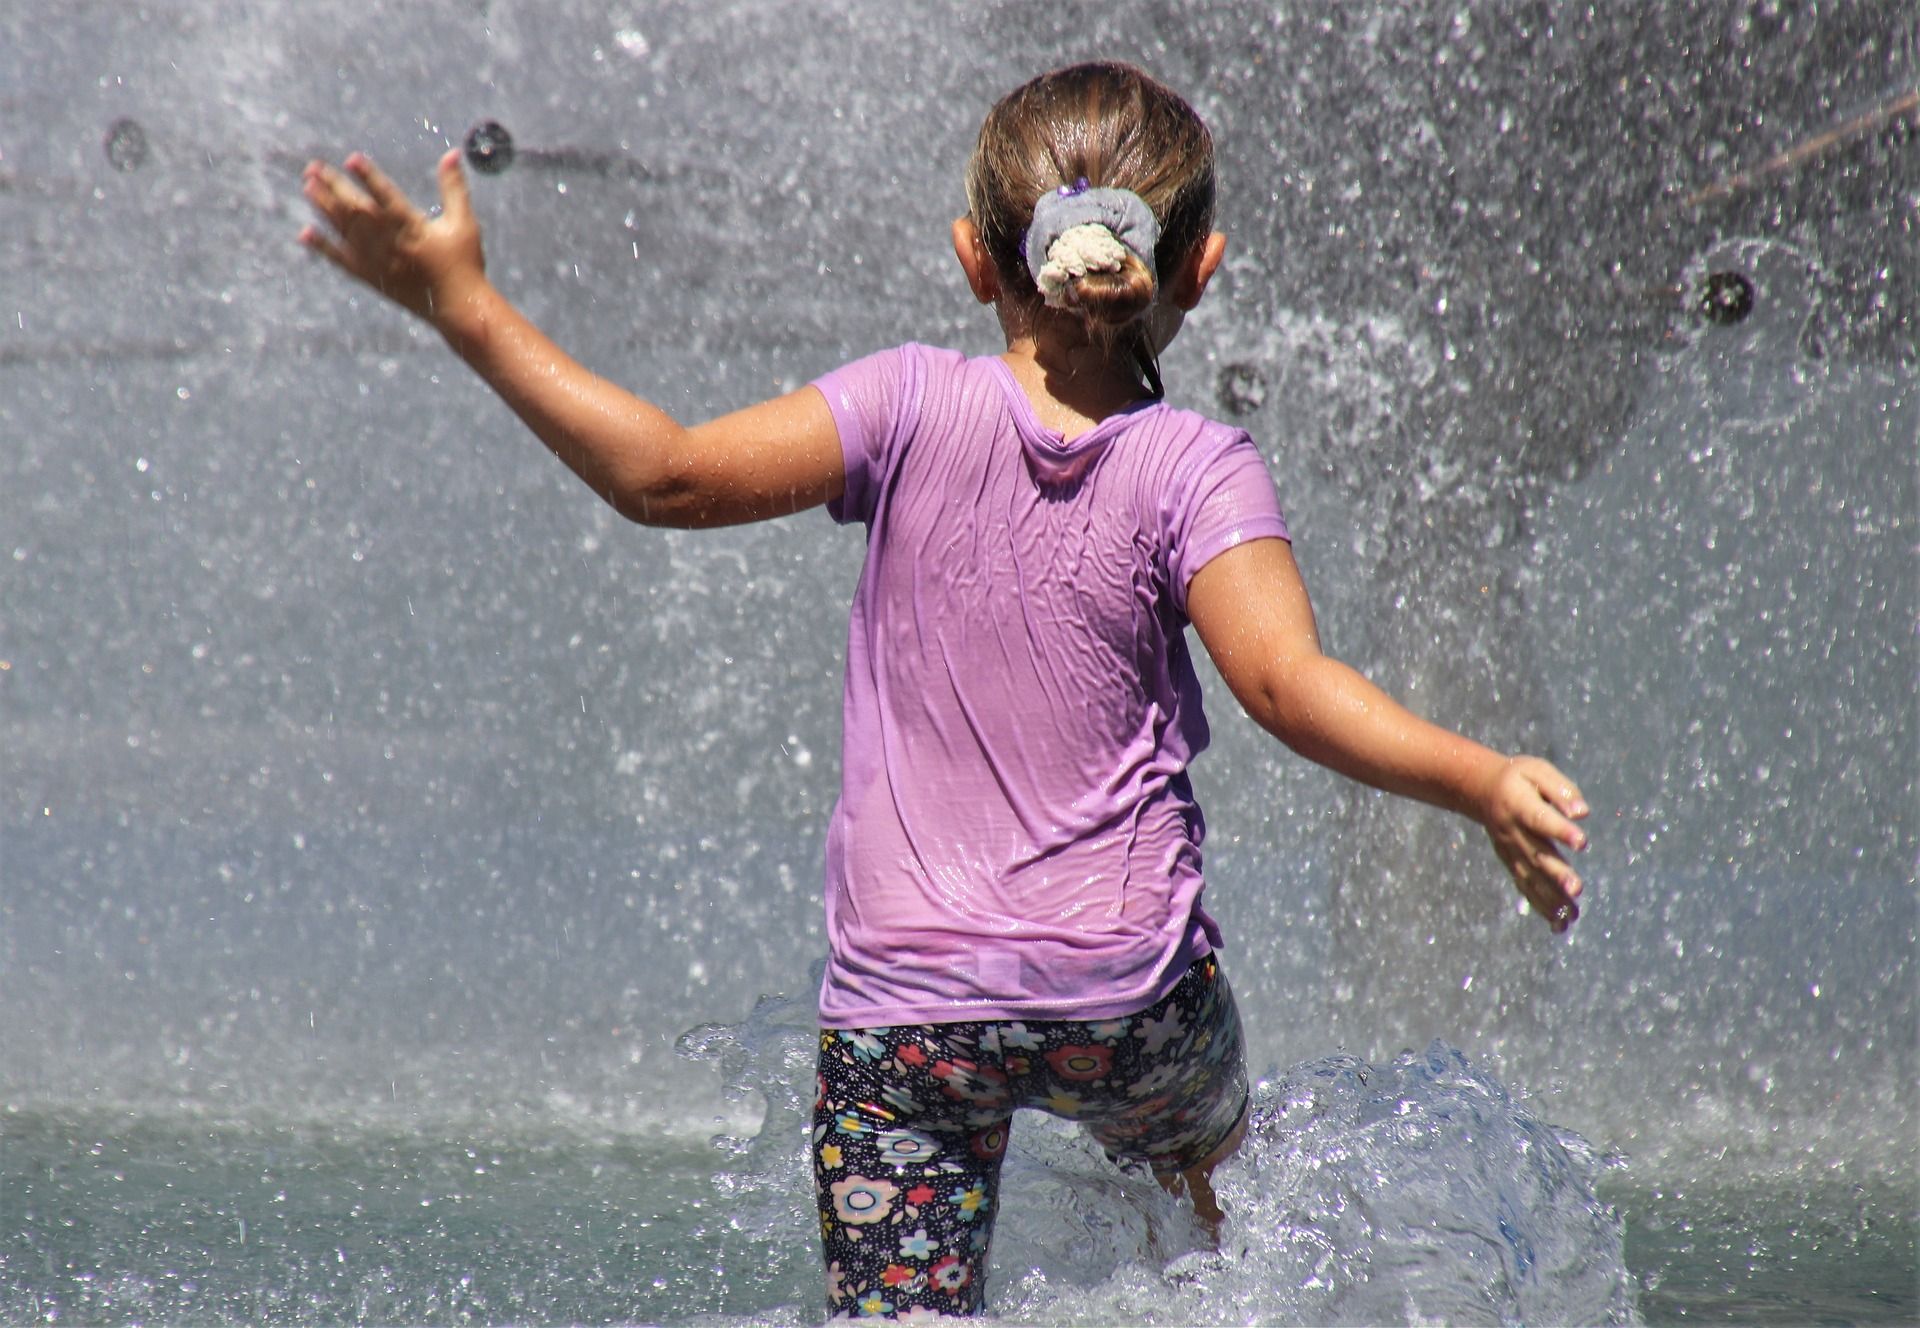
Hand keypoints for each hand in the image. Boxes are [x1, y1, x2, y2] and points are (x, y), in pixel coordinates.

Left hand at [299, 149, 485, 325]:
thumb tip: (453, 153)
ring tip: (308, 187)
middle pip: (358, 211)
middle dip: (335, 187)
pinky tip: (305, 232)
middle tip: (313, 167)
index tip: (351, 159)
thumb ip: (454, 187)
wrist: (459, 308)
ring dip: (325, 208)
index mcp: (414, 229)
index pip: (387, 198)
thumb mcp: (464, 223)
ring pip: (346, 231)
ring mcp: (379, 263)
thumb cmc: (465, 263)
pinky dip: (324, 247)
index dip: (369, 178)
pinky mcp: (373, 278)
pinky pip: (343, 261)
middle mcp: (392, 245)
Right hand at [1479, 756, 1588, 933]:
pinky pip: (1526, 887)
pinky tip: (1560, 923)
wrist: (1479, 790)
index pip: (1540, 819)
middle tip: (1576, 889)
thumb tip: (1582, 813)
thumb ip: (1560, 790)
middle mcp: (1512, 832)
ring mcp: (1510, 851)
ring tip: (1572, 916)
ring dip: (1551, 898)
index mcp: (1519, 805)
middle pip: (1536, 855)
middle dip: (1556, 874)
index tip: (1581, 841)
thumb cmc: (1518, 778)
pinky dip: (1542, 907)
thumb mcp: (1537, 771)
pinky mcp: (1512, 863)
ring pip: (1531, 878)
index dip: (1560, 830)